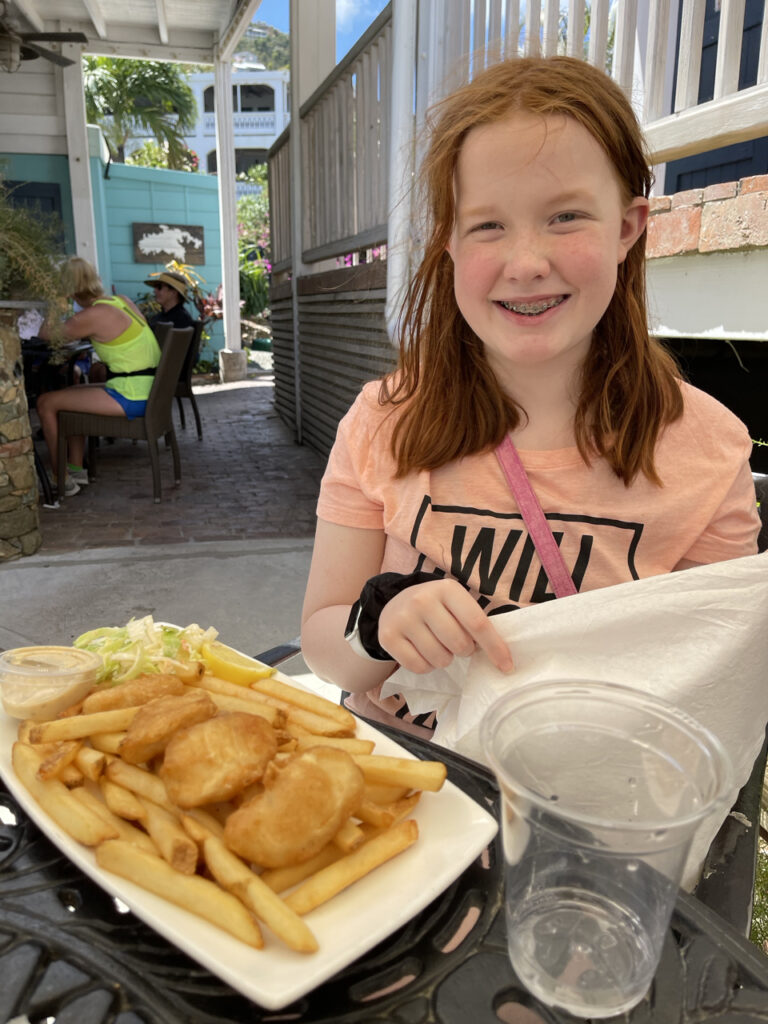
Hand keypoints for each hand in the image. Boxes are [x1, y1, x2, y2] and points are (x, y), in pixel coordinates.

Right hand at [377, 579, 513, 674]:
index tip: (507, 667)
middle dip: (464, 651)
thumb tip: (504, 656)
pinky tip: (422, 651)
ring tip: (438, 645)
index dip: (495, 648)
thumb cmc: (437, 608)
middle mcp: (422, 600)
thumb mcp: (457, 603)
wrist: (395, 605)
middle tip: (457, 643)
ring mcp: (403, 618)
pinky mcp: (388, 637)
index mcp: (447, 589)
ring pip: (440, 659)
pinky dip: (427, 666)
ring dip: (445, 659)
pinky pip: (420, 667)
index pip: (478, 623)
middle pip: (459, 645)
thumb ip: (478, 622)